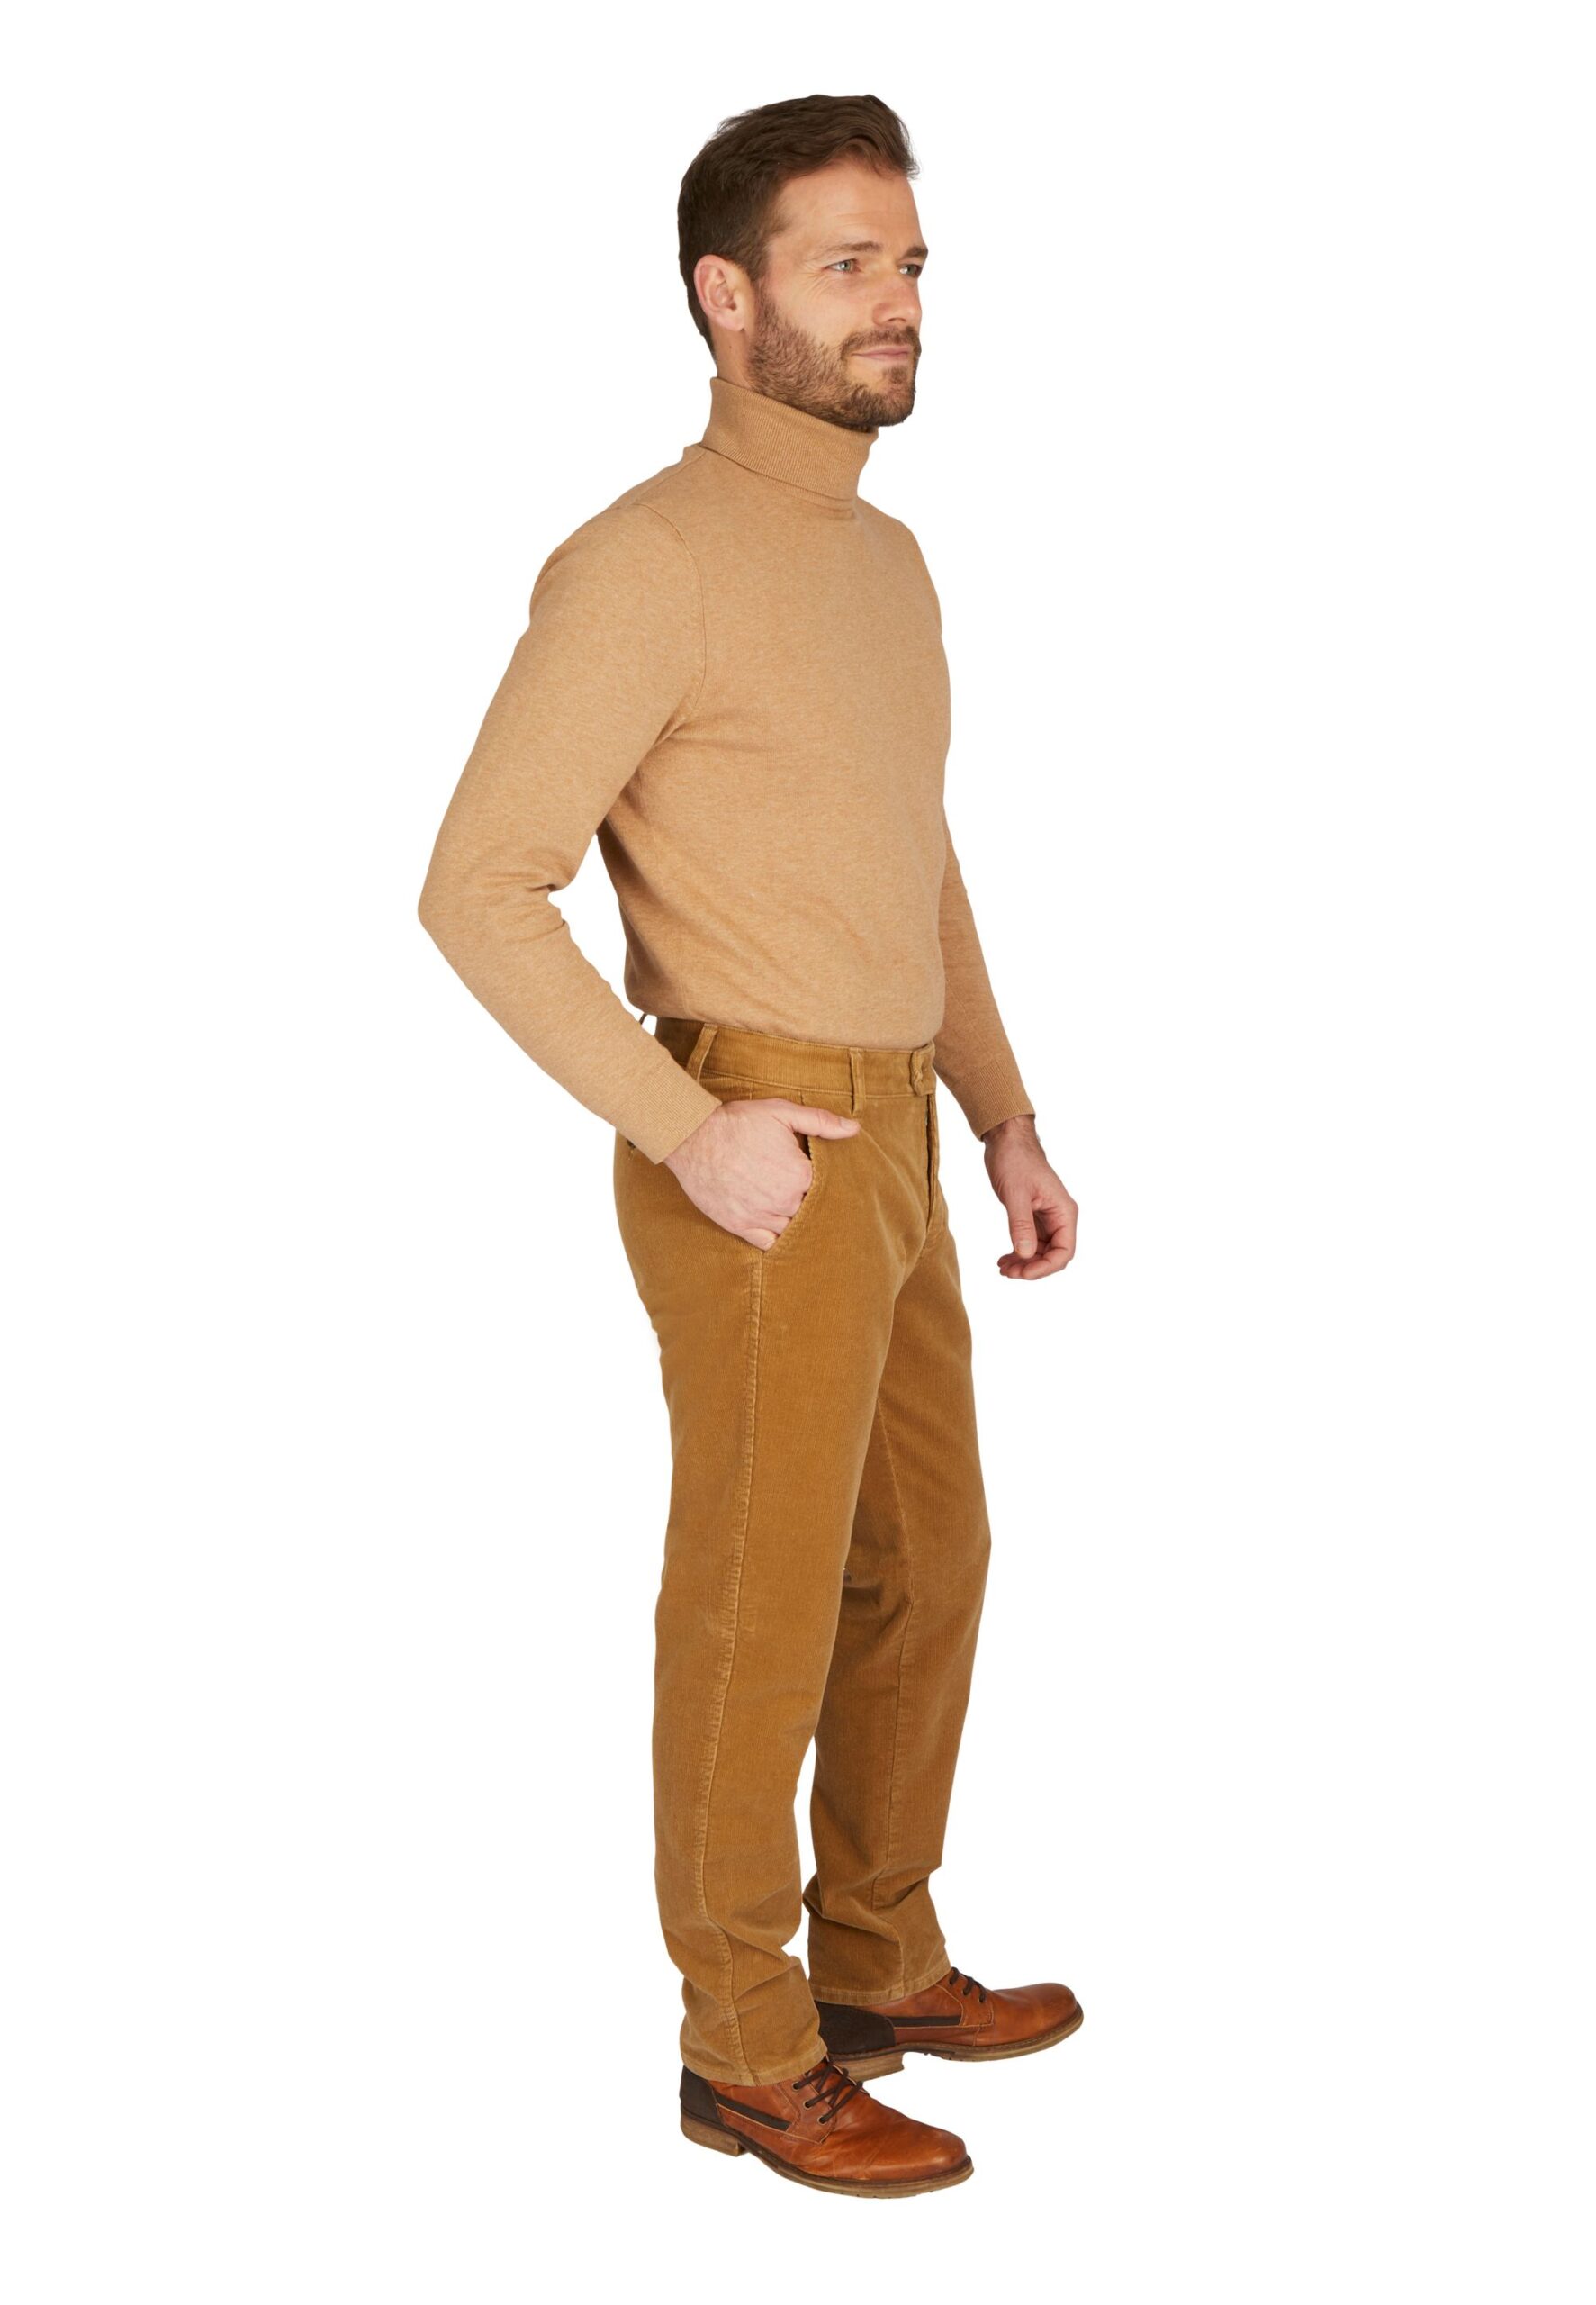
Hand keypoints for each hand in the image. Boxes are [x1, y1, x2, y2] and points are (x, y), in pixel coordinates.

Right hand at [666, 1097, 861, 1248]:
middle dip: (809, 1199)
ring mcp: (762, 1217)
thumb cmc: (737, 1123)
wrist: (692, 1138)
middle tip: (797, 1187)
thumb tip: (854, 1129)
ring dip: (794, 1220)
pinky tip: (777, 1226)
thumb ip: (820, 1122)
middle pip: (811, 1208)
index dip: (821, 1178)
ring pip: (793, 1228)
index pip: (827, 1186)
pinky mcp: (741, 1227)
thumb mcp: (781, 1112)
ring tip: (787, 1205)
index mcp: (801, 1175)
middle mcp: (785, 1201)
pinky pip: (769, 1243)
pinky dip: (775, 1237)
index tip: (812, 1171)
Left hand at [982, 1114, 1076, 1279]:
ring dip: (1024, 1263)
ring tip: (1003, 1267)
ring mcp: (1047, 1218)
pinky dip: (1019, 1252)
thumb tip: (1026, 1254)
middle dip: (1032, 1267)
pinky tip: (1004, 1258)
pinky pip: (1031, 1242)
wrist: (1007, 1141)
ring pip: (1041, 1251)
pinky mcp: (1034, 1216)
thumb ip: (1021, 1225)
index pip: (1064, 1251)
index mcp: (1064, 1211)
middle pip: (1053, 1255)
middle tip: (1007, 1272)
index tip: (1022, 1273)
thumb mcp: (1016, 1194)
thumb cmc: (1015, 1160)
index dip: (1044, 1268)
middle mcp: (1059, 1217)